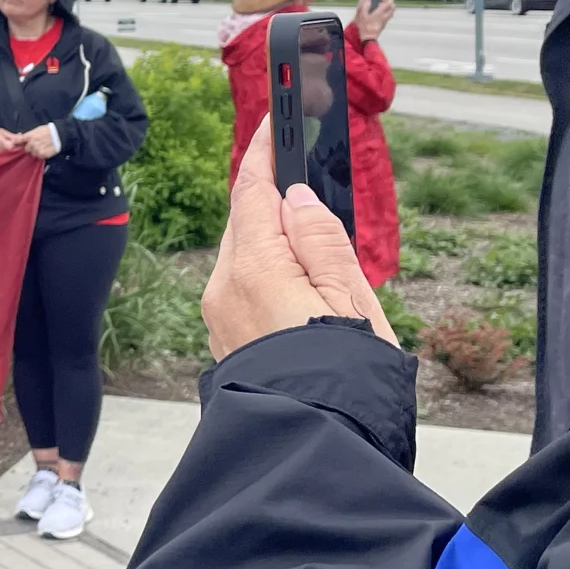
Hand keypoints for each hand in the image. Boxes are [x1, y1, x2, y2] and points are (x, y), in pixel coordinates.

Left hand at [17, 124, 59, 159]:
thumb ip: (28, 135)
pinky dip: (42, 154)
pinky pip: (39, 156)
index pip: (18, 141)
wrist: (60, 134)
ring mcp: (37, 150)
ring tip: (43, 146)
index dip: (17, 143)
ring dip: (36, 151)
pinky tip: (46, 149)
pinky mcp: (43, 154)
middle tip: (36, 144)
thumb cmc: (48, 130)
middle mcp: (32, 143)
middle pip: (26, 149)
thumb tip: (19, 137)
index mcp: (29, 136)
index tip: (15, 144)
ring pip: (33, 154)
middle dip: (30, 147)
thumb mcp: (37, 130)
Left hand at [201, 119, 397, 359]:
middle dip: (273, 200)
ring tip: (318, 248)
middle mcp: (224, 287)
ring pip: (244, 257)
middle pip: (246, 222)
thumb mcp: (349, 300)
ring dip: (274, 242)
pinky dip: (268, 275)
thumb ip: (321, 241)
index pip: (251, 190)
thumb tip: (294, 197)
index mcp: (253, 267)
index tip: (273, 121)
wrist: (314, 447)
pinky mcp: (225, 341)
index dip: (264, 152)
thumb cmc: (342, 375)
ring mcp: (219, 317)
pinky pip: (244, 289)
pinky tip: (300, 289)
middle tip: (306, 179)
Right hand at [354, 0, 395, 41]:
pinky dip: (389, 13)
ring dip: (391, 8)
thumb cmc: (363, 27)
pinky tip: (385, 13)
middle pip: (392, 8)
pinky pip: (389, 17)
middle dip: (391, 2)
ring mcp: (384, 22)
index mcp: (379, 13)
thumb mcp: (361, 16)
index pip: (387, 4)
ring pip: (391, 13)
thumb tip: (369, 0)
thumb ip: (365, 6)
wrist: (368, 39)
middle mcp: (384, 17)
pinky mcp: (383, 26)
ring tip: (388, 5)